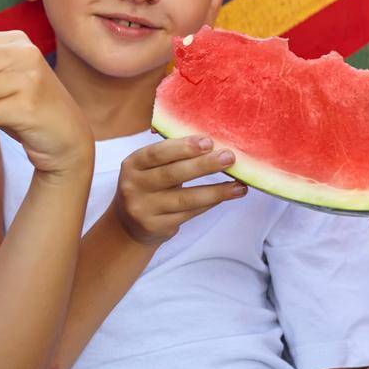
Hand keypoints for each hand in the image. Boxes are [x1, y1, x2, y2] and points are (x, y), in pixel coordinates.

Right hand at [110, 135, 244, 245]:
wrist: (129, 224)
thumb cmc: (148, 185)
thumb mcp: (148, 167)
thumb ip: (170, 155)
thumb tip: (208, 141)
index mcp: (132, 164)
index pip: (157, 153)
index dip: (183, 147)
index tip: (208, 141)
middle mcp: (133, 186)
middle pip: (172, 174)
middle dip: (203, 165)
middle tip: (229, 158)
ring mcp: (143, 208)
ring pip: (185, 198)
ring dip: (215, 191)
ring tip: (239, 186)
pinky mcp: (155, 226)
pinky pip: (189, 214)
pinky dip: (210, 204)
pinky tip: (225, 196)